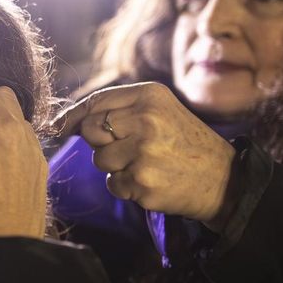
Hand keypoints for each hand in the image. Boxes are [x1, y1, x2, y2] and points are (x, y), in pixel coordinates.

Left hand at [52, 82, 235, 228]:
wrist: (223, 178)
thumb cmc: (186, 143)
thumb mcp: (162, 111)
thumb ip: (122, 110)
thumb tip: (69, 121)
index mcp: (150, 96)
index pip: (96, 102)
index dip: (73, 116)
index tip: (59, 127)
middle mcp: (146, 120)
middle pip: (91, 131)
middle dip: (100, 143)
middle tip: (127, 148)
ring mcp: (143, 153)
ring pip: (100, 160)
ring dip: (115, 166)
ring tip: (146, 164)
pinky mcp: (142, 183)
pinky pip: (113, 184)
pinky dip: (126, 186)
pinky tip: (150, 181)